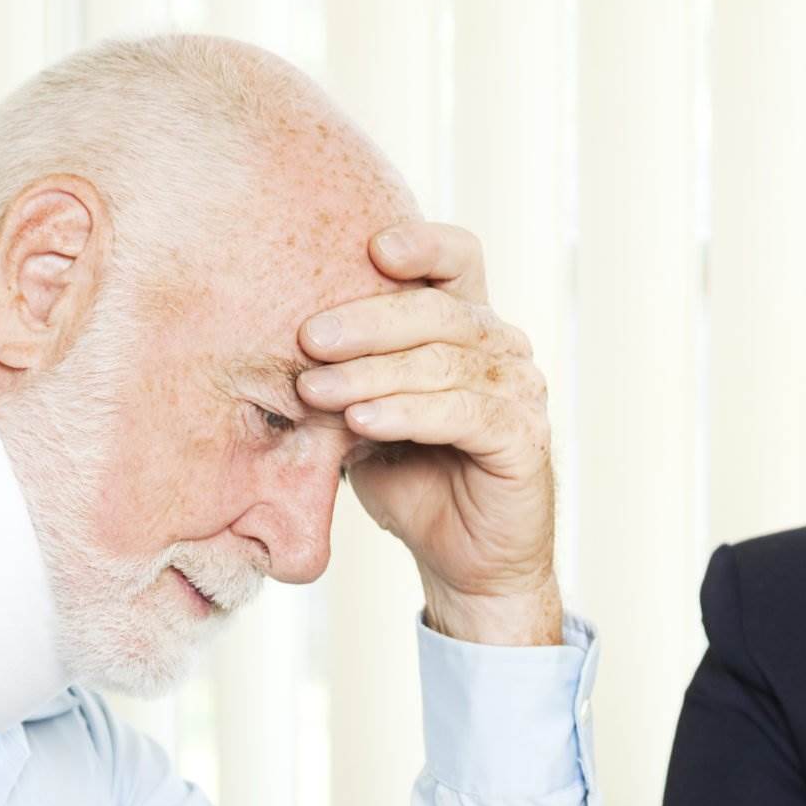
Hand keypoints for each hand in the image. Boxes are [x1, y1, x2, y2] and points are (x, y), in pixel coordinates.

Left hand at [297, 222, 559, 645]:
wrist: (461, 562)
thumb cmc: (411, 480)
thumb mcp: (365, 413)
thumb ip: (346, 373)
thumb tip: (281, 340)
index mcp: (469, 326)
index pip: (458, 258)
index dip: (422, 243)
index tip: (371, 247)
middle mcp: (503, 348)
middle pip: (440, 309)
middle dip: (367, 321)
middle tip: (307, 337)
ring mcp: (522, 392)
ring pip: (446, 362)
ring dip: (373, 374)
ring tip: (315, 390)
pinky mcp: (524, 439)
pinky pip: (465, 413)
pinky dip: (408, 413)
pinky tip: (362, 422)